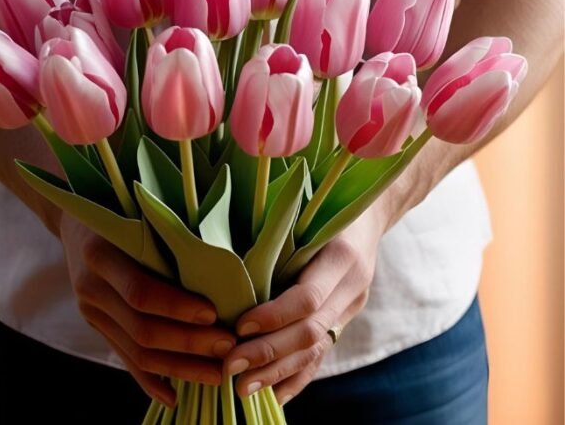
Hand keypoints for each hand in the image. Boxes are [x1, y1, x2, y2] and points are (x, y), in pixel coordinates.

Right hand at [60, 216, 236, 406]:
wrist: (76, 221)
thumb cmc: (120, 209)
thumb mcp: (137, 213)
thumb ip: (166, 234)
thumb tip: (222, 259)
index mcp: (101, 254)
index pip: (141, 292)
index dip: (177, 307)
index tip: (214, 313)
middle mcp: (91, 288)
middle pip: (142, 329)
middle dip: (189, 344)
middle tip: (229, 348)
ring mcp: (91, 313)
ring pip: (136, 352)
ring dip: (179, 368)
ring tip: (217, 373)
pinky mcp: (97, 327)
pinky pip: (124, 360)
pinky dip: (149, 381)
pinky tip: (175, 396)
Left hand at [223, 208, 384, 404]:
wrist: (369, 213)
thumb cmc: (326, 203)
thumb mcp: (307, 210)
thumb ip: (280, 234)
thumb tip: (228, 263)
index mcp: (342, 256)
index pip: (308, 297)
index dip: (274, 316)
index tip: (239, 326)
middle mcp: (352, 286)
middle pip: (311, 331)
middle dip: (270, 353)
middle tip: (231, 367)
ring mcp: (352, 306)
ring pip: (317, 349)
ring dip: (279, 372)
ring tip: (242, 388)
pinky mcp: (346, 318)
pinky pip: (324, 354)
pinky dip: (298, 377)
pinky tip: (273, 395)